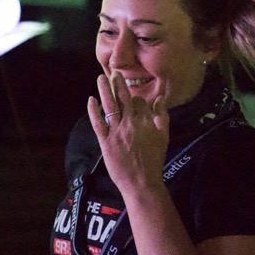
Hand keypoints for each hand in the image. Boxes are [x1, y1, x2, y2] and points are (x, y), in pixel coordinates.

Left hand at [88, 71, 168, 193]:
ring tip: (101, 79)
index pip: (140, 102)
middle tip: (114, 72)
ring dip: (104, 90)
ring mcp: (117, 132)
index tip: (134, 99)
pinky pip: (98, 123)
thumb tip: (160, 99)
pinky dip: (93, 111)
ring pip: (110, 106)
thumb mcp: (164, 136)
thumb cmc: (154, 160)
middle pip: (123, 98)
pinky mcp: (105, 141)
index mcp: (146, 121)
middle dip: (118, 84)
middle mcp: (131, 123)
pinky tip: (91, 100)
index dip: (137, 99)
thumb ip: (162, 116)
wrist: (142, 182)